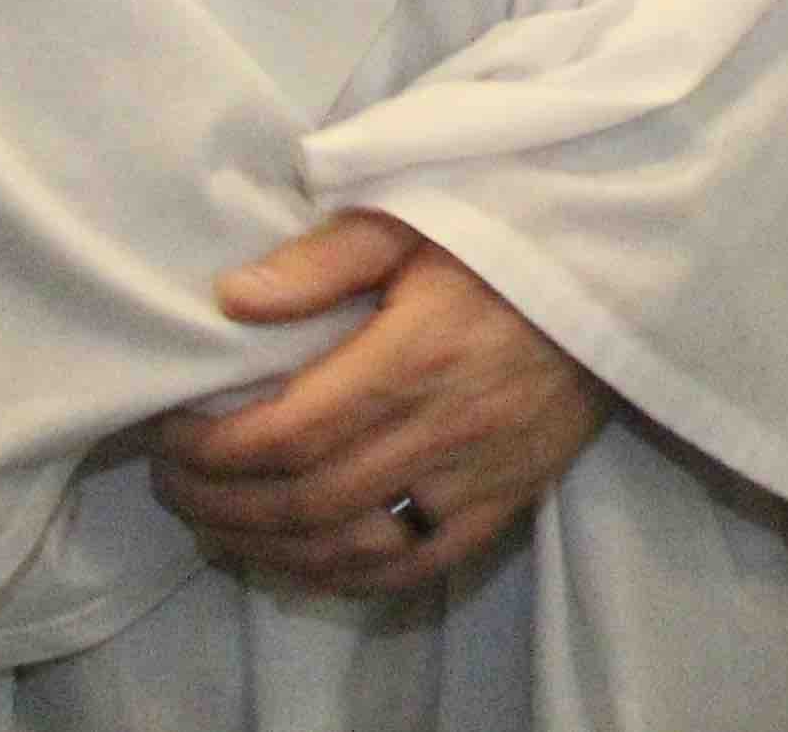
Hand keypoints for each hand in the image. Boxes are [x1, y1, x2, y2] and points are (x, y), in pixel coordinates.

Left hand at [144, 209, 608, 596]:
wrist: (617, 269)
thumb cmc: (506, 228)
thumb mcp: (417, 212)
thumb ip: (325, 256)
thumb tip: (232, 298)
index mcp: (416, 352)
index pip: (290, 431)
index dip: (215, 446)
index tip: (170, 431)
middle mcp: (444, 427)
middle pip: (306, 499)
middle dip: (221, 501)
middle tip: (173, 480)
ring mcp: (478, 476)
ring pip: (351, 545)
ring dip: (267, 547)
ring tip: (214, 522)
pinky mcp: (504, 501)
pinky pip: (412, 564)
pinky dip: (344, 575)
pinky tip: (299, 558)